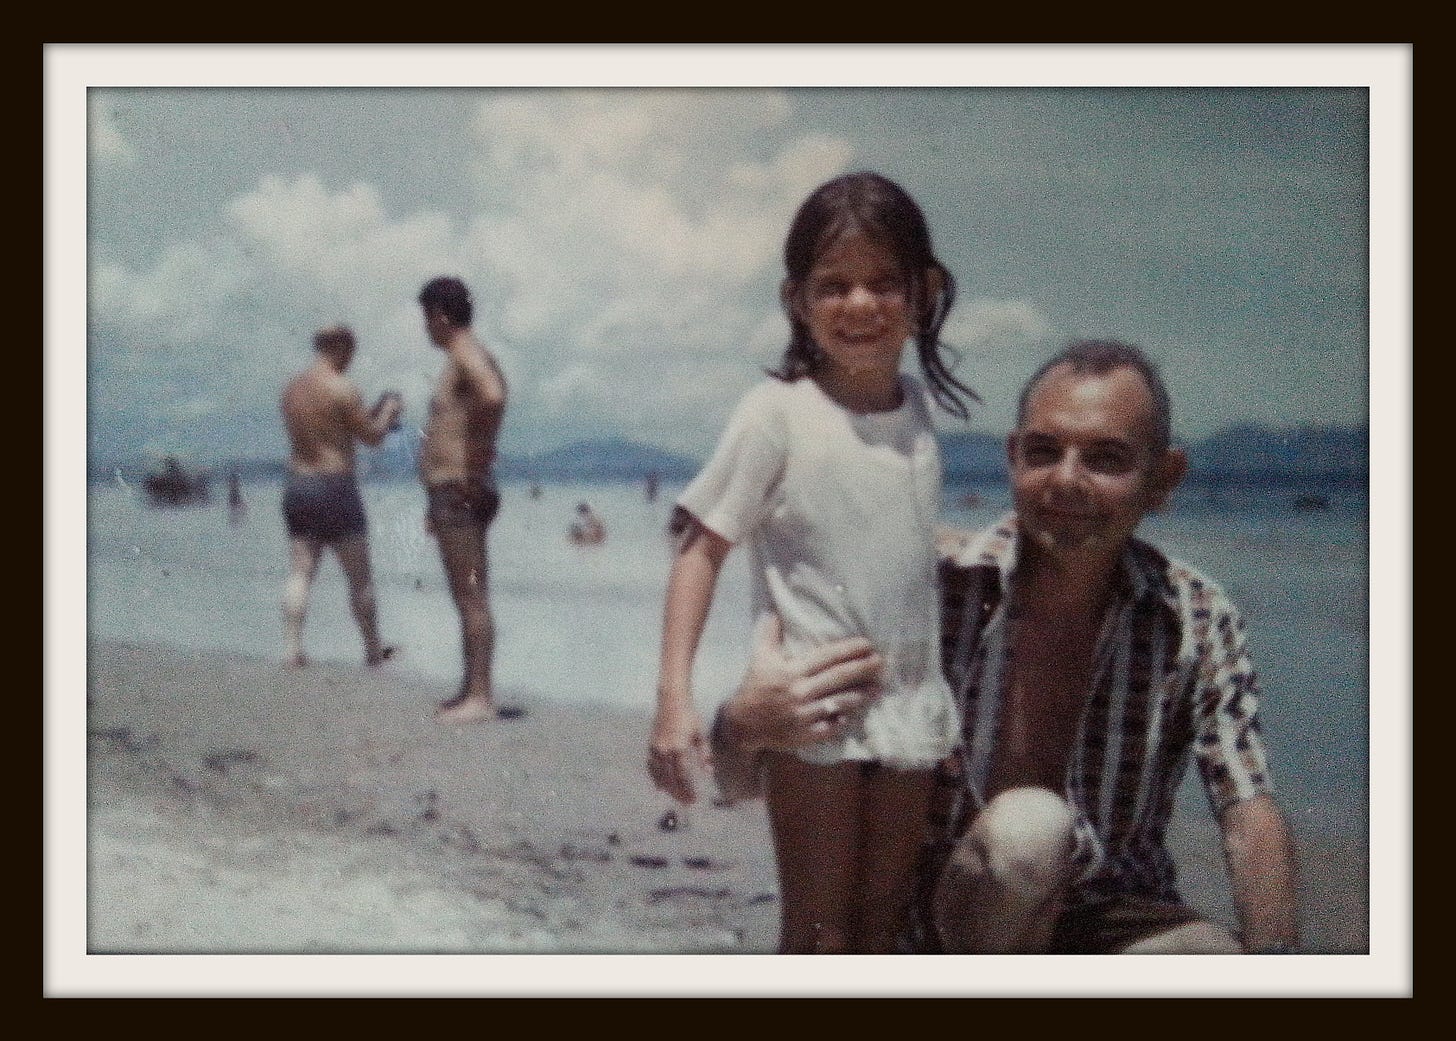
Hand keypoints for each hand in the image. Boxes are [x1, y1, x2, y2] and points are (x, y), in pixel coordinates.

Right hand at [649, 704, 709, 804]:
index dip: (687, 789)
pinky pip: (651, 767)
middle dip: (678, 792)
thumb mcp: (700, 734)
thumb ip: (705, 754)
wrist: (671, 702)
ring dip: (667, 788)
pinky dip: (655, 778)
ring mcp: (656, 749)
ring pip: (659, 775)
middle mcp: (665, 751)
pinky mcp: (651, 746)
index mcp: (679, 748)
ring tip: (675, 797)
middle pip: (670, 778)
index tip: (693, 799)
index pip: (682, 775)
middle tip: (686, 802)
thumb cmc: (689, 717)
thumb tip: (709, 772)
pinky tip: (660, 787)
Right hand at [721, 614, 883, 752]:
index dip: (849, 650)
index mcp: (791, 671)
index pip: (826, 657)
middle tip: (881, 662)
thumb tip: (775, 610)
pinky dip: (843, 721)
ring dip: (860, 695)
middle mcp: (799, 691)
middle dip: (863, 668)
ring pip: (839, 703)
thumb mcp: (759, 657)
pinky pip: (830, 727)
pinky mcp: (804, 735)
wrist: (741, 724)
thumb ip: (769, 633)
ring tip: (877, 688)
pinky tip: (855, 715)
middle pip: (838, 678)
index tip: (868, 644)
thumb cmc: (754, 687)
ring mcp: (803, 715)